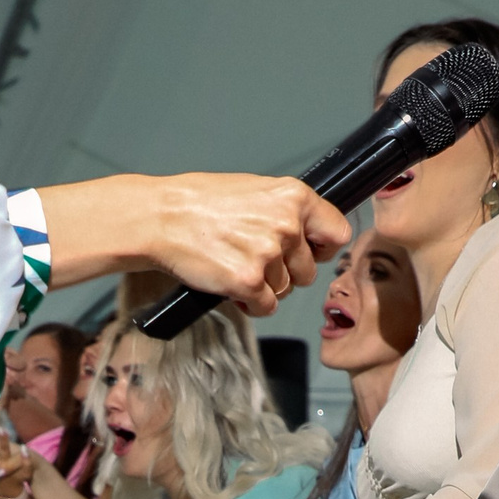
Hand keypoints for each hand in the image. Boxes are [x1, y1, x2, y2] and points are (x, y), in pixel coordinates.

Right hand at [147, 173, 348, 314]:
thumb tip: (308, 233)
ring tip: (235, 266)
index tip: (309, 252)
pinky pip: (266, 307)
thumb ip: (286, 211)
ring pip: (285, 291)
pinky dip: (250, 304)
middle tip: (254, 259)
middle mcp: (287, 225)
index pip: (337, 233)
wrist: (161, 218)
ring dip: (264, 288)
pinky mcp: (248, 282)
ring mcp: (268, 255)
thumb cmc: (199, 203)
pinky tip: (232, 286)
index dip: (322, 248)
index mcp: (293, 197)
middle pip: (308, 271)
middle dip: (284, 272)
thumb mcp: (254, 190)